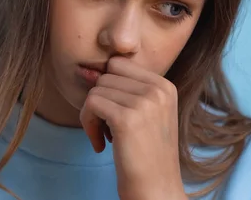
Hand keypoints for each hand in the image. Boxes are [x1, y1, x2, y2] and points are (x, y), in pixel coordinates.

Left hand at [80, 57, 187, 199]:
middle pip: (106, 76)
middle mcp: (158, 90)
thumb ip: (125, 90)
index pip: (119, 64)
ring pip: (95, 90)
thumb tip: (85, 71)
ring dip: (92, 116)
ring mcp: (144, 103)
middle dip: (99, 102)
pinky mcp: (126, 118)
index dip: (109, 88)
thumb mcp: (147, 115)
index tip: (114, 114)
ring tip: (105, 138)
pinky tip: (100, 145)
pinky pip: (90, 104)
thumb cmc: (147, 156)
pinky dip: (88, 126)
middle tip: (106, 129)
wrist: (156, 190)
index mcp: (165, 86)